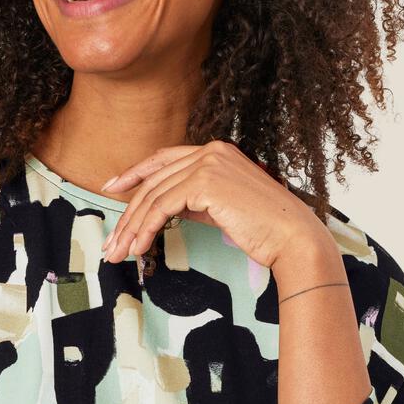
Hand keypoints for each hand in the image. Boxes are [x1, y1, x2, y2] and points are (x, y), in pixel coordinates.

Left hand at [100, 141, 330, 267]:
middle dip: (128, 214)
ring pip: (154, 195)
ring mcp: (209, 163)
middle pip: (154, 181)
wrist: (292, 237)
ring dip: (132, 227)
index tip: (111, 188)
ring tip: (119, 253)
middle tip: (112, 242)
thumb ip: (193, 199)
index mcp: (215, 151)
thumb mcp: (220, 207)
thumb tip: (160, 208)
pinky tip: (138, 248)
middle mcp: (211, 151)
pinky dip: (145, 229)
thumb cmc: (262, 228)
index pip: (164, 159)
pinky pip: (162, 207)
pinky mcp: (206, 182)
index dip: (134, 173)